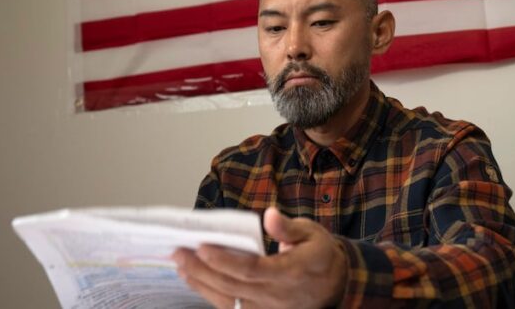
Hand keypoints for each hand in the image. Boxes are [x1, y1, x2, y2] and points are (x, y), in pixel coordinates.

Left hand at [173, 207, 347, 308]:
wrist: (336, 287)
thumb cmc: (320, 255)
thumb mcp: (312, 234)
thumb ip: (288, 227)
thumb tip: (269, 215)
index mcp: (290, 273)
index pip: (251, 270)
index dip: (224, 260)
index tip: (202, 247)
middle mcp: (276, 297)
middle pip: (232, 286)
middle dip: (201, 270)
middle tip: (178, 253)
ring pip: (227, 301)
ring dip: (201, 284)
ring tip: (181, 266)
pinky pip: (231, 308)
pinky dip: (210, 294)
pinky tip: (196, 281)